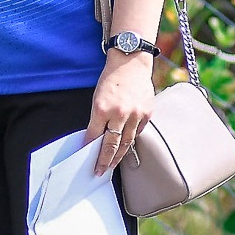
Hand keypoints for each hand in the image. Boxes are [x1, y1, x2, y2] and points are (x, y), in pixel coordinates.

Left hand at [89, 52, 156, 176]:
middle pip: (111, 144)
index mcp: (102, 108)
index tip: (88, 160)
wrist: (130, 63)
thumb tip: (96, 138)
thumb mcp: (98, 98)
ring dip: (118, 156)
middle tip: (100, 171)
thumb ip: (98, 118)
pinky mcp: (146, 113)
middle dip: (105, 160)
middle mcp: (119, 113)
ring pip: (126, 142)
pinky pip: (138, 132)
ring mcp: (134, 114)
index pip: (94, 135)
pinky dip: (131, 139)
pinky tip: (125, 146)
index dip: (90, 150)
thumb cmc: (111, 79)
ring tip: (112, 165)